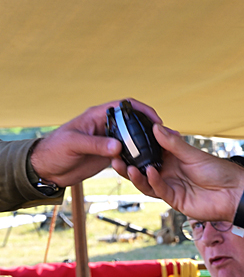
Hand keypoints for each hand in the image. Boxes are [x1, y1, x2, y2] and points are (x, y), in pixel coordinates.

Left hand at [29, 99, 161, 187]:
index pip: (125, 106)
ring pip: (133, 138)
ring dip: (146, 143)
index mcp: (98, 116)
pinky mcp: (109, 155)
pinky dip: (138, 156)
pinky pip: (128, 153)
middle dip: (149, 127)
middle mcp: (106, 126)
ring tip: (160, 150)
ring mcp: (108, 141)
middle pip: (134, 122)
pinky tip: (146, 161)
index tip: (155, 121)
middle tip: (163, 137)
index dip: (142, 110)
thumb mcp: (73, 144)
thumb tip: (118, 146)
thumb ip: (95, 144)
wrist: (46, 170)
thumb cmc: (54, 150)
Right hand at [118, 124, 243, 221]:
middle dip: (128, 164)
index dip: (137, 148)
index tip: (123, 140)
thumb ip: (173, 143)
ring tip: (125, 166)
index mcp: (174, 158)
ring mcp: (171, 186)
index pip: (151, 152)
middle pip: (143, 168)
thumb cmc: (220, 171)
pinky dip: (151, 181)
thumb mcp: (194, 154)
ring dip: (135, 175)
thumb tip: (156, 126)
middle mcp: (170, 172)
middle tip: (115, 157)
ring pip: (146, 181)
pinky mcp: (174, 199)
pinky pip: (158, 190)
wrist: (234, 193)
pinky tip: (148, 172)